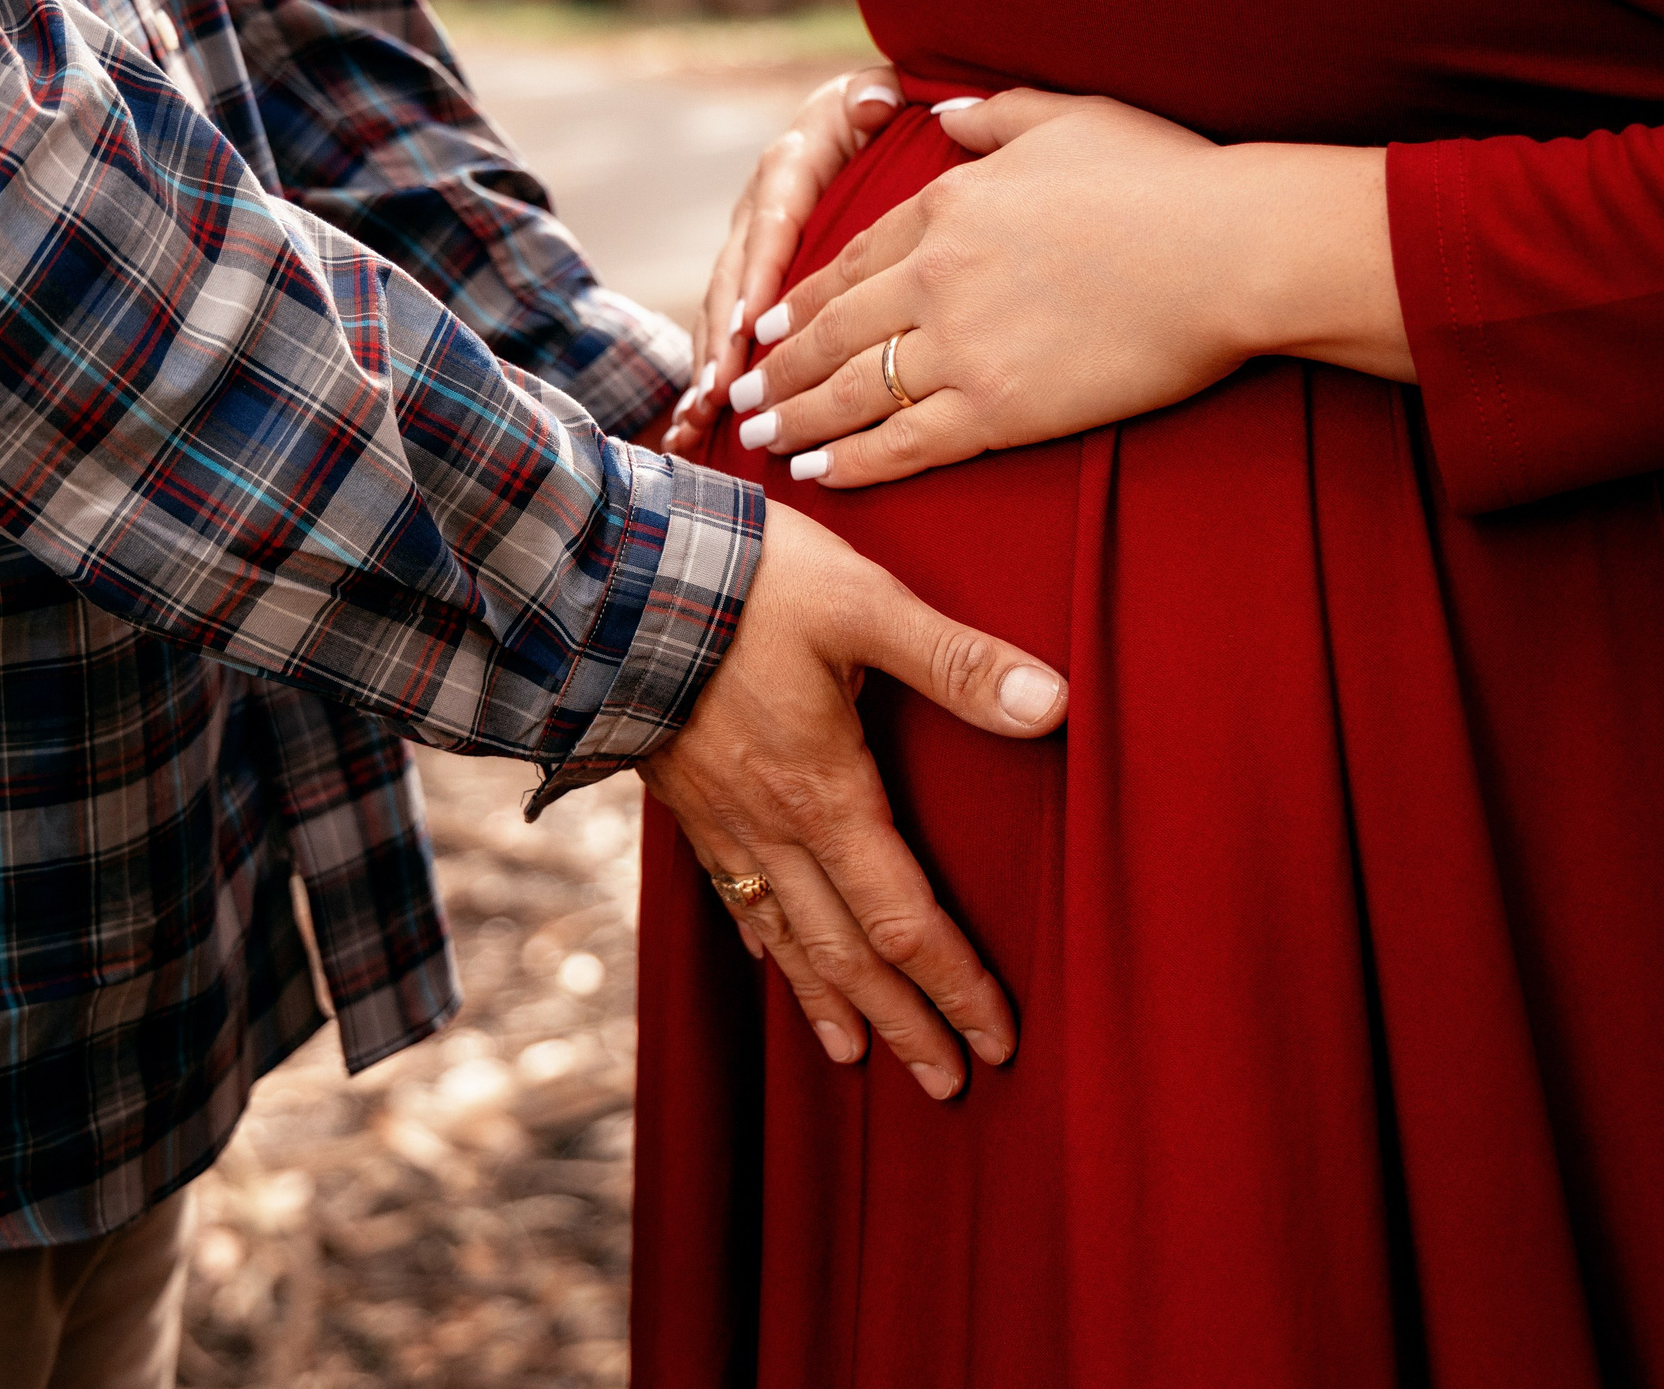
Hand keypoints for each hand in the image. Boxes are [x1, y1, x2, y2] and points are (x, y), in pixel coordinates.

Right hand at [639, 501, 1068, 1099]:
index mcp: (824, 794)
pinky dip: (762, 943)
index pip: (904, 920)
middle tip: (948, 1087)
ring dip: (830, 1004)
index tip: (998, 1041)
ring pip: (784, 937)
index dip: (955, 985)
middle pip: (847, 954)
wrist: (608, 577)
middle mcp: (771, 827)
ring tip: (857, 1059)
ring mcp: (720, 820)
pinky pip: (729, 895)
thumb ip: (955, 660)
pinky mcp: (683, 798)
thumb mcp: (863, 604)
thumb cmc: (745, 585)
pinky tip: (771, 960)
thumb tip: (1055, 704)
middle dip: (902, 1024)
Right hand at [660, 66, 905, 453]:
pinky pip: (724, 330)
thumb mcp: (877, 92)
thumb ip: (875, 96)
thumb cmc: (878, 110)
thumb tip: (874, 102)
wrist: (862, 116)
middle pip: (732, 278)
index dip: (759, 273)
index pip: (772, 222)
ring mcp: (747, 249)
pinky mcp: (750, 281)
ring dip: (710, 363)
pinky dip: (710, 375)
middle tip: (721, 388)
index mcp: (789, 167)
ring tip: (704, 413)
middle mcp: (756, 211)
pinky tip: (693, 424)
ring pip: (721, 312)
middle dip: (723, 337)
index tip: (752, 323)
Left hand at [721, 88, 1410, 487]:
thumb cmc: (1168, 177)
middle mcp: (936, 275)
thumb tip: (944, 107)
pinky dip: (852, 461)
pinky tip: (818, 474)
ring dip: (796, 417)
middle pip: (832, 329)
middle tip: (743, 389)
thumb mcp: (1071, 116)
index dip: (804, 295)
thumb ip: (997, 114)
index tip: (769, 320)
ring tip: (760, 436)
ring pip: (850, 390)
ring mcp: (961, 346)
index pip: (853, 258)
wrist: (1229, 250)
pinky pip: (902, 442)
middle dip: (779, 365)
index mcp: (949, 204)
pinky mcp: (998, 409)